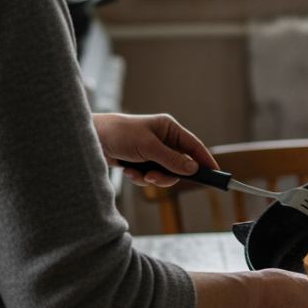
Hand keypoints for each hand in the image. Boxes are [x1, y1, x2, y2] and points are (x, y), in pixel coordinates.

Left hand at [91, 113, 217, 187]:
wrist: (92, 139)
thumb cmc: (120, 134)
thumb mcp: (148, 147)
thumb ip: (172, 159)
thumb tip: (193, 169)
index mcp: (169, 129)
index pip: (194, 146)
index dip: (205, 160)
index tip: (215, 174)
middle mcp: (163, 140)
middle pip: (179, 165)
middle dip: (167, 174)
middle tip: (155, 178)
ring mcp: (152, 152)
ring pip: (164, 174)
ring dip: (151, 178)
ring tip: (138, 174)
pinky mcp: (141, 162)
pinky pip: (150, 176)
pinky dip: (140, 177)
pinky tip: (128, 170)